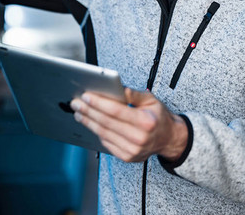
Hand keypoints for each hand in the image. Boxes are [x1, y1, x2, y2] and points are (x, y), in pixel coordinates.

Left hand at [71, 88, 187, 161]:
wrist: (168, 139)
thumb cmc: (158, 118)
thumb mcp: (151, 101)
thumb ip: (134, 94)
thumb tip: (117, 87)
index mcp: (146, 122)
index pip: (116, 111)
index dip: (99, 103)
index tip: (86, 96)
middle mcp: (139, 138)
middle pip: (106, 123)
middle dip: (88, 111)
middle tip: (76, 103)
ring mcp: (132, 150)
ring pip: (103, 133)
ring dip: (88, 122)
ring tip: (78, 112)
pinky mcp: (126, 157)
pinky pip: (106, 142)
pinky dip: (96, 131)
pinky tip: (89, 122)